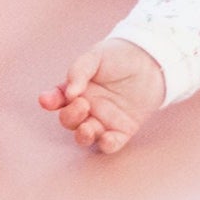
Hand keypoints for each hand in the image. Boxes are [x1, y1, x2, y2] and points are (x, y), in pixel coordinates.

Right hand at [37, 39, 167, 154]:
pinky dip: (107, 145)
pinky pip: (111, 143)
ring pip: (86, 136)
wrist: (152, 59)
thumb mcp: (97, 56)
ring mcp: (104, 119)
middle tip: (83, 104)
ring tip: (88, 128)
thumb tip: (68, 93)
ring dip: (83, 136)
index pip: (58, 99)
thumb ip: (79, 71)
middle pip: (69, 121)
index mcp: (78, 89)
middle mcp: (88, 107)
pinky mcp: (122, 129)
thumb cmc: (121, 55)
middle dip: (70, 117)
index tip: (47, 100)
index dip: (50, 101)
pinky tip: (107, 138)